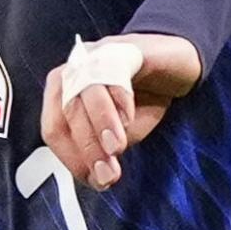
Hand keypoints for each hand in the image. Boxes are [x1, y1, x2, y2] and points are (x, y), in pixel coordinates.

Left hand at [39, 32, 203, 191]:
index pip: (53, 130)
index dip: (72, 159)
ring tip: (116, 148)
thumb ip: (105, 152)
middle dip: (86, 147)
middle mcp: (71, 73)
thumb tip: (99, 178)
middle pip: (66, 114)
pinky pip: (113, 73)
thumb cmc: (143, 99)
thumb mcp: (121, 133)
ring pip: (86, 93)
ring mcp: (94, 57)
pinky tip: (128, 118)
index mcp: (62, 95)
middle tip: (108, 173)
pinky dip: (119, 99)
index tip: (96, 181)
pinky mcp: (120, 48)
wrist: (176, 60)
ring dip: (100, 124)